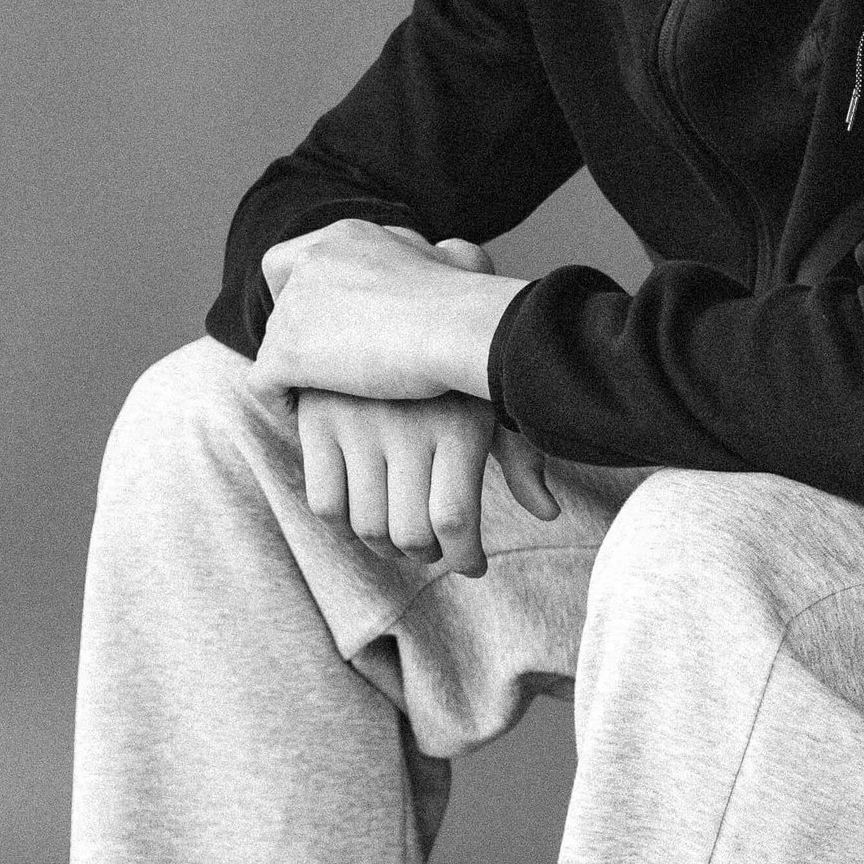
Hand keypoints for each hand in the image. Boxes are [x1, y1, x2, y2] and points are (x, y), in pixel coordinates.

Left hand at [250, 219, 526, 405]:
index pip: (289, 261)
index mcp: (343, 238)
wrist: (457, 328)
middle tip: (328, 369)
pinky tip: (307, 418)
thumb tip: (448, 250)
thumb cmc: (468, 303)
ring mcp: (294, 306)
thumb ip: (435, 252)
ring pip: (274, 344)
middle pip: (281, 306)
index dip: (296, 294)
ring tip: (323, 400)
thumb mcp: (451, 257)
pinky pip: (263, 382)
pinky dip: (281, 400)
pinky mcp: (286, 352)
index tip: (324, 325)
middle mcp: (310, 263)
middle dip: (300, 338)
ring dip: (296, 371)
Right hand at [295, 390, 561, 578]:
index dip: (464, 556)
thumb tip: (547, 513)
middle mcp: (406, 425)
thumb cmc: (455, 366)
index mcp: (457, 423)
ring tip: (399, 539)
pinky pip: (324, 501)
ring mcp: (356, 423)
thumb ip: (520, 458)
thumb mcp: (493, 401)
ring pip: (366, 523)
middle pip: (410, 532)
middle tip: (434, 551)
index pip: (453, 519)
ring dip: (385, 546)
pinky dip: (343, 522)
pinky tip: (362, 513)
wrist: (387, 299)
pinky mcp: (316, 422)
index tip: (472, 564)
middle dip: (426, 555)